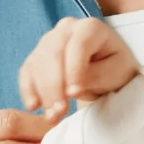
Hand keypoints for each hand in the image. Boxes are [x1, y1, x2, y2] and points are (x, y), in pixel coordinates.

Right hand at [18, 17, 139, 116]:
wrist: (107, 68)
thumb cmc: (116, 68)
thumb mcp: (117, 72)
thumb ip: (97, 76)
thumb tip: (71, 89)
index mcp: (90, 27)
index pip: (78, 45)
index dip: (74, 69)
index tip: (74, 94)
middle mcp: (66, 28)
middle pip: (53, 53)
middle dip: (54, 85)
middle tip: (60, 112)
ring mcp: (48, 40)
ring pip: (37, 63)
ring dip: (42, 92)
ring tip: (52, 116)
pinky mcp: (37, 55)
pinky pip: (26, 71)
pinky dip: (28, 89)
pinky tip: (33, 106)